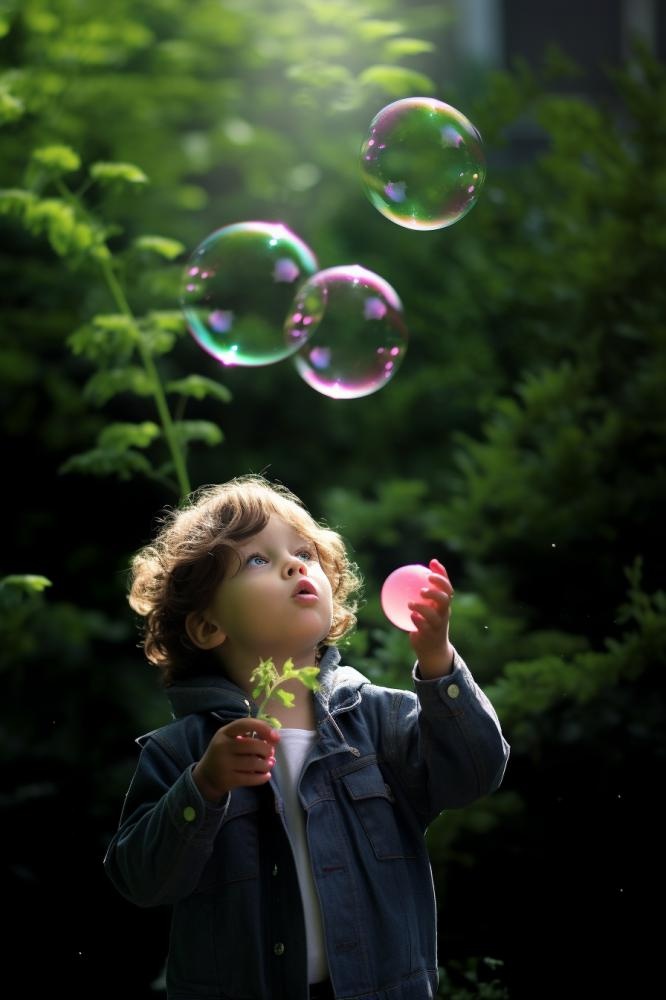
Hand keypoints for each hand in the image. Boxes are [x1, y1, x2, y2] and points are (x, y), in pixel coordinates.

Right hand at [193, 717, 280, 801]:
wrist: (206, 776)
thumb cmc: (224, 753)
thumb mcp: (230, 740)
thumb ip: (249, 736)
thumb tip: (274, 740)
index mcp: (224, 732)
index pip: (245, 724)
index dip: (263, 728)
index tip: (275, 736)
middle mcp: (222, 746)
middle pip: (252, 745)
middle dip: (267, 750)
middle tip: (270, 754)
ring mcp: (224, 764)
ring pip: (253, 763)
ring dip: (266, 764)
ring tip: (268, 764)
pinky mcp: (227, 779)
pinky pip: (250, 779)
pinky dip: (262, 777)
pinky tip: (265, 775)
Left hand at [407, 558, 454, 677]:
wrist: (433, 648)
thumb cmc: (427, 623)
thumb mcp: (426, 608)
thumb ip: (420, 595)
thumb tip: (406, 575)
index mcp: (443, 604)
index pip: (447, 586)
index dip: (442, 574)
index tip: (432, 563)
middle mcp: (444, 613)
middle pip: (445, 599)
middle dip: (436, 591)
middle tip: (423, 587)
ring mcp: (439, 625)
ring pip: (435, 615)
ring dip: (423, 608)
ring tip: (410, 604)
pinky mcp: (431, 636)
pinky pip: (425, 627)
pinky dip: (418, 621)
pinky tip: (411, 615)